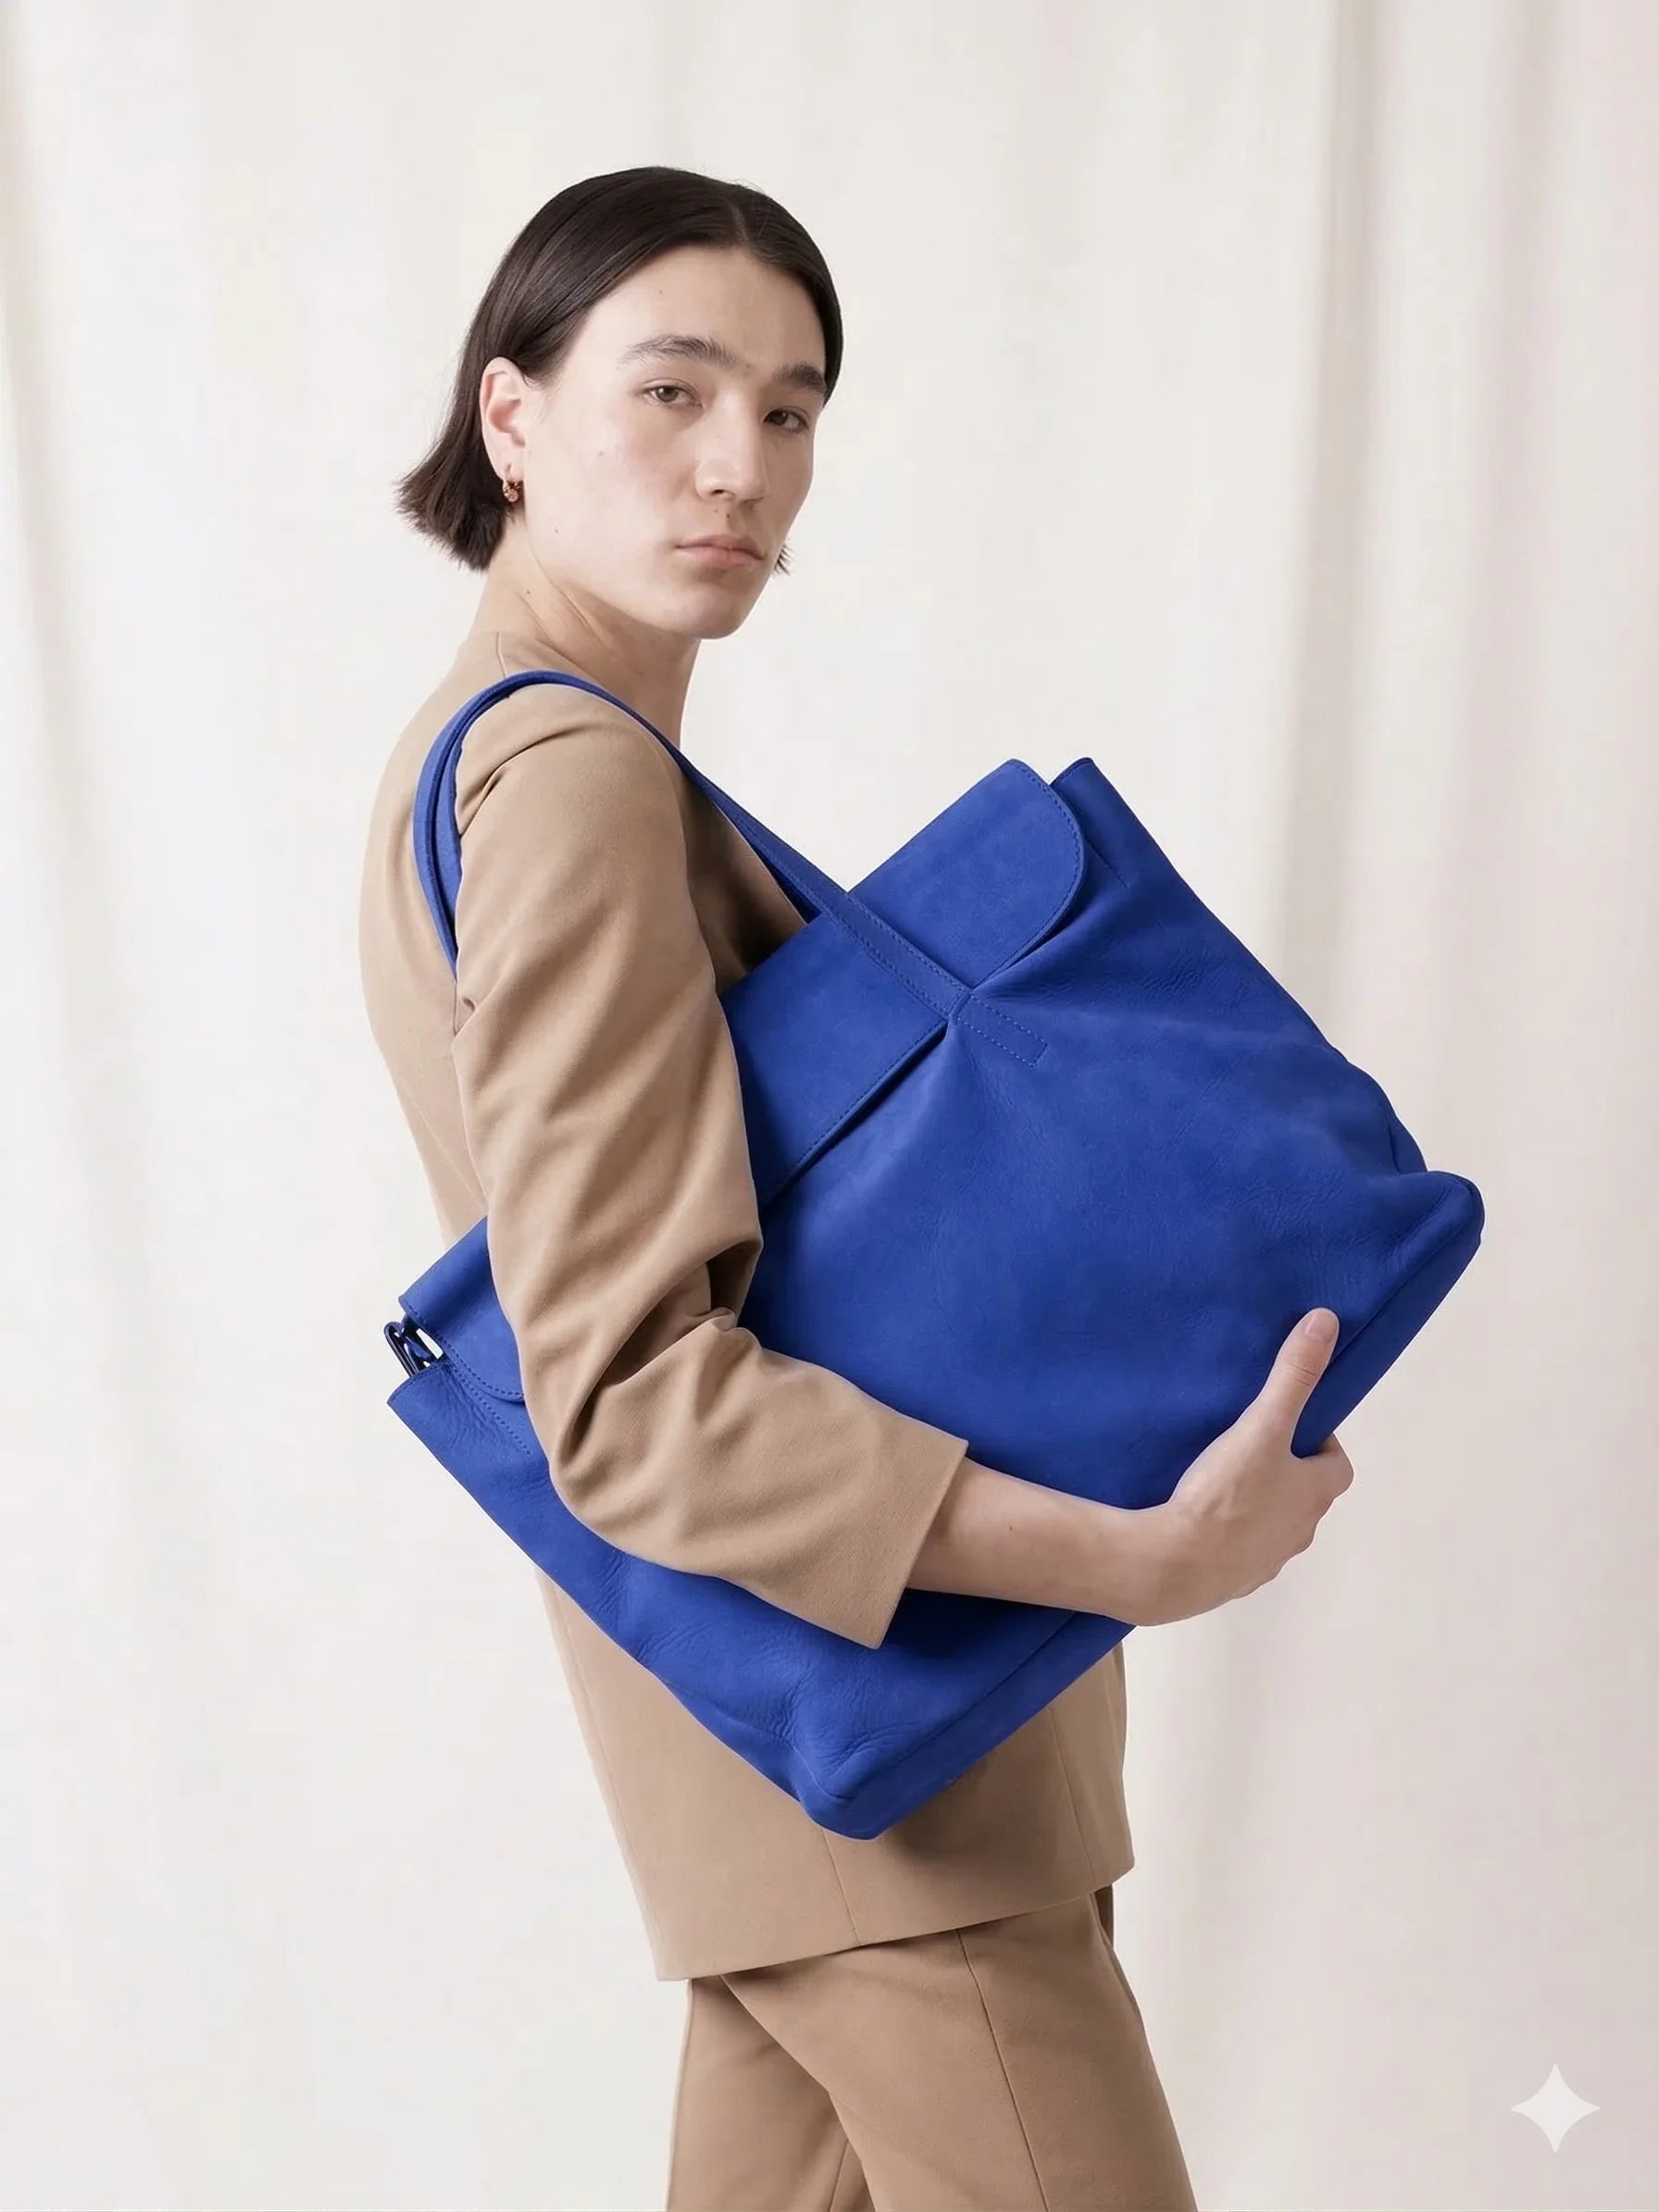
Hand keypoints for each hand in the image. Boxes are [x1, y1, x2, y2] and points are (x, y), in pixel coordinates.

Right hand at [1131, 1310, 1354, 1626]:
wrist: (1175, 1566)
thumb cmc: (1227, 1494)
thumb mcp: (1260, 1425)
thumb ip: (1291, 1376)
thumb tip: (1326, 1321)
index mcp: (1313, 1496)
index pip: (1338, 1466)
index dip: (1320, 1444)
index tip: (1290, 1427)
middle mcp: (1299, 1532)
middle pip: (1305, 1497)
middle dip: (1286, 1474)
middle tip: (1249, 1449)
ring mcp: (1266, 1561)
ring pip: (1273, 1527)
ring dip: (1258, 1508)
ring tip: (1219, 1481)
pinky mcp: (1231, 1582)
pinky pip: (1239, 1554)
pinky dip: (1227, 1538)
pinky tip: (1197, 1521)